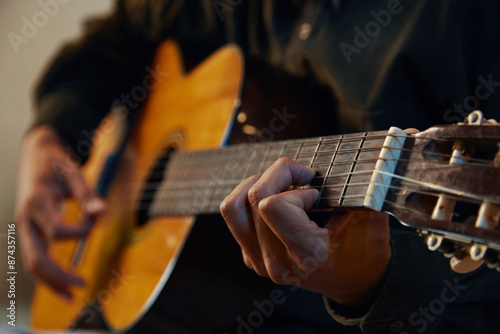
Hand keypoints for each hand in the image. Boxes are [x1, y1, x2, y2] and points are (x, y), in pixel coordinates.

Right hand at [14, 126, 105, 299]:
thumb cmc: (56, 162)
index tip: (95, 223)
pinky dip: (46, 274)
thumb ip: (87, 193)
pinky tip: (63, 283)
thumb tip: (102, 211)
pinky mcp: (28, 232)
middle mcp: (25, 219)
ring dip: (51, 282)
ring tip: (72, 294)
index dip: (79, 232)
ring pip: (31, 264)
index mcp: (37, 202)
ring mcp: (24, 227)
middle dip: (59, 276)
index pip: (56, 230)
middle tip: (83, 284)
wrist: (35, 154)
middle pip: (37, 258)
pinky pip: (34, 258)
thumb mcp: (73, 172)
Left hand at [220, 157, 389, 305]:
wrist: (357, 282)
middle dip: (278, 175)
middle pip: (254, 198)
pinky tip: (279, 203)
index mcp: (307, 254)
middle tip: (303, 179)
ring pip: (233, 207)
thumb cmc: (366, 249)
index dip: (295, 189)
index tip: (315, 194)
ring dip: (256, 185)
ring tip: (282, 186)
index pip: (272, 205)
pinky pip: (235, 218)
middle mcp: (277, 262)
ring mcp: (261, 263)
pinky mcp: (251, 258)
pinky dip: (252, 200)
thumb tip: (332, 162)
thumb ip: (355, 189)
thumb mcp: (369, 217)